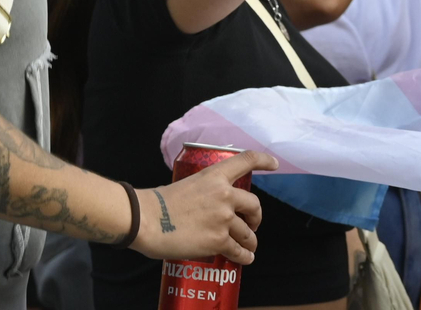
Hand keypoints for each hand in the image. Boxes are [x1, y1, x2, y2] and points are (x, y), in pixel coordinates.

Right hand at [132, 150, 277, 263]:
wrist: (147, 219)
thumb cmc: (158, 202)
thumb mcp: (186, 186)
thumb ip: (203, 193)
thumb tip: (207, 208)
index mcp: (213, 177)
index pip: (245, 161)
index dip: (264, 161)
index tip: (274, 164)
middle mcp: (224, 195)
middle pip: (255, 206)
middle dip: (256, 218)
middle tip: (251, 224)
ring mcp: (224, 219)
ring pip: (249, 234)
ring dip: (249, 242)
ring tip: (247, 248)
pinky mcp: (219, 241)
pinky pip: (240, 251)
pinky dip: (243, 257)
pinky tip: (243, 258)